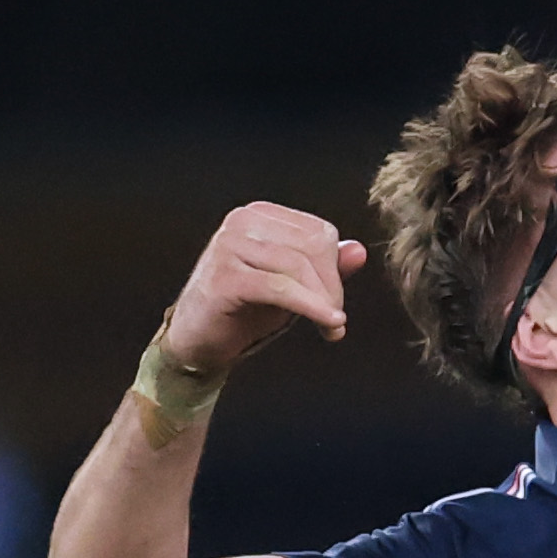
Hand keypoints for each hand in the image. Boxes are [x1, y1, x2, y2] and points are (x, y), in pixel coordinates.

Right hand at [160, 204, 368, 374]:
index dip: (335, 269)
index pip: (319, 233)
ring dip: (322, 301)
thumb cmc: (245, 309)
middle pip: (313, 247)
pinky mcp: (223, 276)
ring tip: (330, 327)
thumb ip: (325, 266)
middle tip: (335, 319)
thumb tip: (359, 250)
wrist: (197, 342)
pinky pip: (281, 288)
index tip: (335, 302)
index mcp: (260, 216)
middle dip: (331, 287)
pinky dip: (311, 307)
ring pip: (298, 267)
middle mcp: (241, 222)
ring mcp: (228, 245)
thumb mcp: (293, 284)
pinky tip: (328, 324)